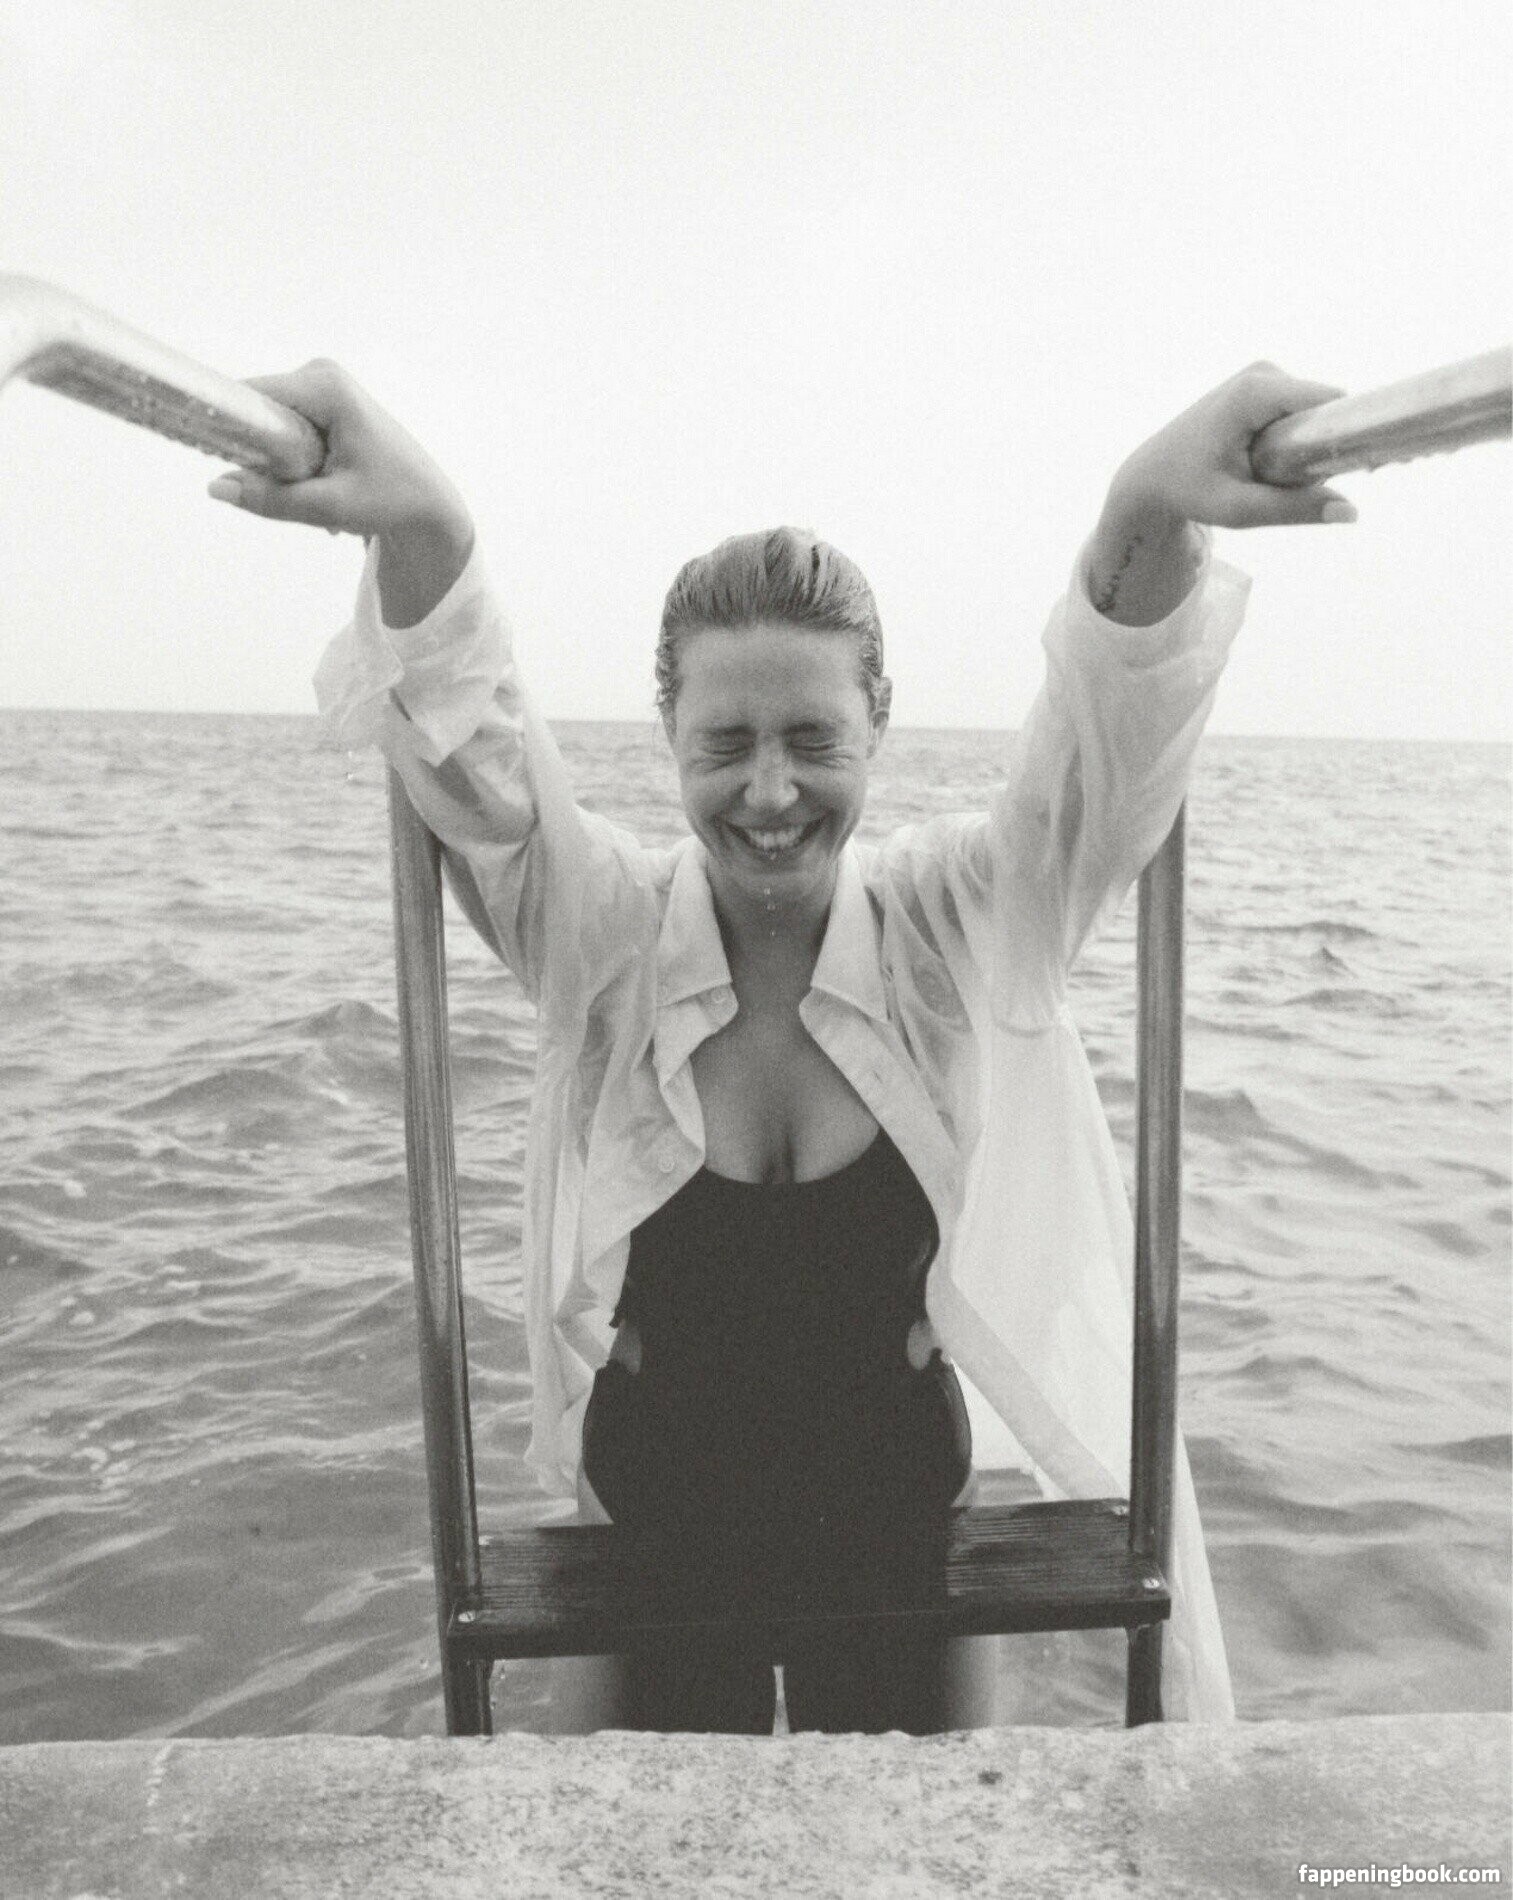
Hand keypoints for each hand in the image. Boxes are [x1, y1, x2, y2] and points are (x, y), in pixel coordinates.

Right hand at [207, 360, 474, 624]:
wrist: (428, 505)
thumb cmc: (391, 502)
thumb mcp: (329, 507)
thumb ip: (271, 499)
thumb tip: (215, 487)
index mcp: (326, 387)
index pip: (251, 395)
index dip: (226, 424)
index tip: (216, 456)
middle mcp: (321, 373)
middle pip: (258, 409)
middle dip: (261, 452)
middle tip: (299, 486)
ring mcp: (322, 384)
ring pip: (268, 421)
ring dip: (278, 460)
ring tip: (318, 483)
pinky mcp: (322, 400)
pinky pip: (282, 425)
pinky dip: (290, 457)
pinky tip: (321, 478)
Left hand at [1108, 361, 1356, 530]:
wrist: (1151, 475)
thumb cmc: (1188, 491)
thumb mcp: (1238, 509)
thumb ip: (1293, 509)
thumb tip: (1351, 513)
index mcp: (1255, 393)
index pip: (1330, 402)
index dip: (1353, 432)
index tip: (1363, 469)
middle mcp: (1262, 373)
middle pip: (1325, 407)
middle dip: (1329, 445)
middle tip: (1312, 486)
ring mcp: (1262, 374)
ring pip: (1315, 411)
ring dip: (1312, 446)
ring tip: (1283, 479)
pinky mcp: (1263, 384)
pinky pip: (1301, 410)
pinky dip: (1300, 438)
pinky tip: (1281, 467)